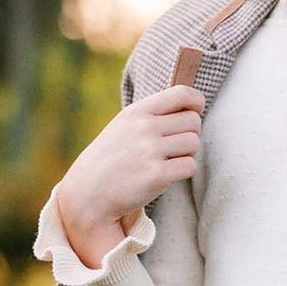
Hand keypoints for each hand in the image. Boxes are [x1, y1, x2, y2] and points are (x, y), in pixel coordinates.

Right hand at [57, 82, 205, 266]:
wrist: (90, 192)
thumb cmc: (113, 158)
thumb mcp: (125, 126)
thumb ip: (154, 115)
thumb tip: (193, 110)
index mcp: (137, 111)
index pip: (182, 93)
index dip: (196, 103)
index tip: (194, 113)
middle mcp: (144, 127)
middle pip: (193, 122)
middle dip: (190, 134)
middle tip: (174, 147)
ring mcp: (150, 151)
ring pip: (194, 144)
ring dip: (186, 154)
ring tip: (167, 161)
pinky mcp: (157, 175)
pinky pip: (189, 166)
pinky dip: (183, 172)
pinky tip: (165, 175)